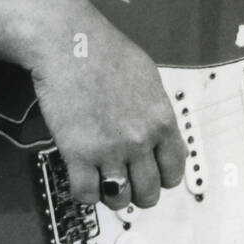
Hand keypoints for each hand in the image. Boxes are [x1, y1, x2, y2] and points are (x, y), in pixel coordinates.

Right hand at [29, 0, 186, 211]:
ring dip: (112, 194)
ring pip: (120, 200)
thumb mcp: (148, 78)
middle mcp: (140, 140)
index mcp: (161, 119)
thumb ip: (157, 112)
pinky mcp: (78, 155)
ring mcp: (109, 150)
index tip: (152, 173)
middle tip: (126, 180)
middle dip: (138, 191)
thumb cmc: (106, 52)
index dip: (163, 176)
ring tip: (103, 179)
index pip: (175, 170)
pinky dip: (85, 192)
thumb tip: (162, 138)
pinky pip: (87, 195)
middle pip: (149, 192)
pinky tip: (82, 176)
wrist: (69, 43)